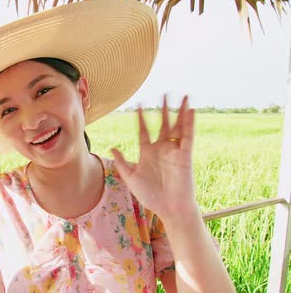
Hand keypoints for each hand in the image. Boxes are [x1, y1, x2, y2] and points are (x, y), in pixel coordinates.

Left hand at [111, 96, 196, 221]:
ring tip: (183, 96)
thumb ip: (123, 163)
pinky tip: (191, 110)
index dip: (141, 118)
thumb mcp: (132, 178)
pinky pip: (188, 137)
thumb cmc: (151, 196)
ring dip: (180, 111)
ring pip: (178, 126)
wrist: (169, 209)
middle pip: (163, 124)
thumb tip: (112, 148)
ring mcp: (174, 151)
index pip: (144, 131)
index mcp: (148, 153)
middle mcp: (161, 149)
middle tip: (164, 94)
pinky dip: (190, 124)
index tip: (138, 106)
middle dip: (163, 109)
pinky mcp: (185, 156)